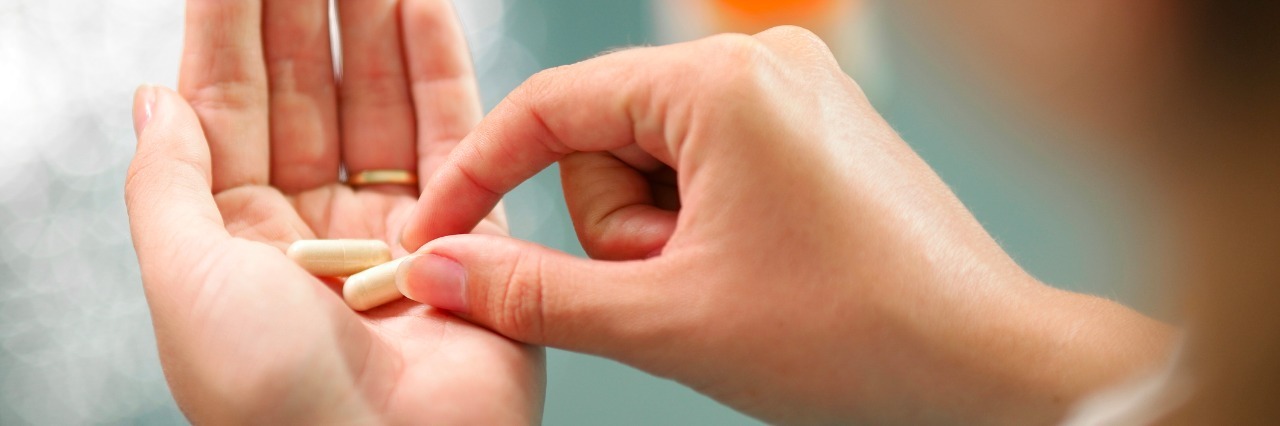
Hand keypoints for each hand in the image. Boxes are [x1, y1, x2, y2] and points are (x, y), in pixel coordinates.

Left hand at [125, 0, 539, 422]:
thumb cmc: (274, 399)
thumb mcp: (184, 281)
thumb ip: (168, 180)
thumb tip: (155, 95)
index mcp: (235, 240)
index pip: (228, 106)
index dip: (230, 27)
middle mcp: (313, 228)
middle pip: (306, 92)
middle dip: (305, 13)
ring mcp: (391, 228)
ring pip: (380, 102)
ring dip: (372, 25)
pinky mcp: (465, 232)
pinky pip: (451, 134)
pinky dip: (438, 67)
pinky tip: (420, 6)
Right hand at [398, 26, 1172, 423]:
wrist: (987, 363)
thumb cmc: (852, 334)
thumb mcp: (665, 321)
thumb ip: (532, 293)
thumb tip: (436, 271)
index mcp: (719, 83)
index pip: (550, 107)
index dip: (479, 177)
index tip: (436, 236)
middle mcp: (759, 62)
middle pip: (605, 135)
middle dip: (617, 226)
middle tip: (674, 286)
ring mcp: (794, 87)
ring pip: (654, 155)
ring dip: (660, 233)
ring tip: (723, 284)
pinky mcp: (813, 123)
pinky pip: (708, 161)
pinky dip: (700, 221)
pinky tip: (749, 268)